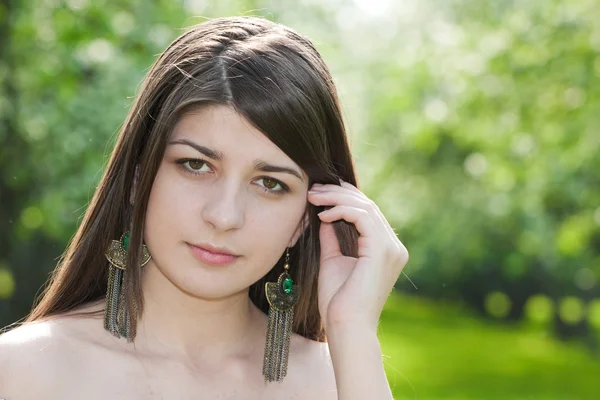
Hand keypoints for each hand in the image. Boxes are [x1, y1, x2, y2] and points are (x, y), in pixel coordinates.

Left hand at [307, 179, 408, 332]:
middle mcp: (394, 247)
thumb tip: (326, 216)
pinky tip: (323, 214)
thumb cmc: (338, 302)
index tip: (320, 192)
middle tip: (313, 190)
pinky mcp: (381, 250)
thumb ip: (333, 238)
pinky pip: (362, 217)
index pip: (368, 213)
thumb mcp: (333, 261)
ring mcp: (391, 248)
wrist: (345, 326)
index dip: (345, 197)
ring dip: (336, 198)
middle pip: (368, 206)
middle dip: (338, 193)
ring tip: (313, 197)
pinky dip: (341, 210)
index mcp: (386, 250)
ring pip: (365, 207)